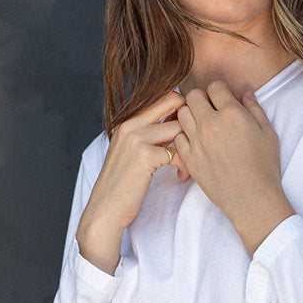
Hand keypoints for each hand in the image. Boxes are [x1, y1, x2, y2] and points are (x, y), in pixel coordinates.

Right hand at [76, 90, 185, 273]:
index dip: (184, 109)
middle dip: (192, 119)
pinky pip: (179, 152)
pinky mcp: (144, 155)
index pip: (166, 95)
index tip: (191, 130)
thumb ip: (150, 132)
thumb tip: (180, 121)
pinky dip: (186, 164)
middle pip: (175, 101)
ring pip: (180, 127)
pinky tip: (181, 176)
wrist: (106, 208)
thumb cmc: (124, 182)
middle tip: (197, 142)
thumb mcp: (133, 150)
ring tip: (191, 164)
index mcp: (129, 118)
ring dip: (192, 145)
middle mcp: (131, 122)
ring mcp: (137, 137)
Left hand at [173, 82, 294, 254]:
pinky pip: (178, 137)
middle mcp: (211, 124)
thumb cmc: (264, 167)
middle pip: (193, 96)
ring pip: (181, 114)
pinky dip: (185, 136)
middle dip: (202, 99)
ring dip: (191, 116)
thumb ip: (255, 109)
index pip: (215, 86)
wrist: (252, 200)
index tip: (224, 101)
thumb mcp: (268, 134)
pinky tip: (197, 143)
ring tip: (202, 126)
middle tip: (210, 111)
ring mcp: (197, 142)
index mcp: (233, 114)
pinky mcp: (189, 159)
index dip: (220, 92)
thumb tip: (245, 94)